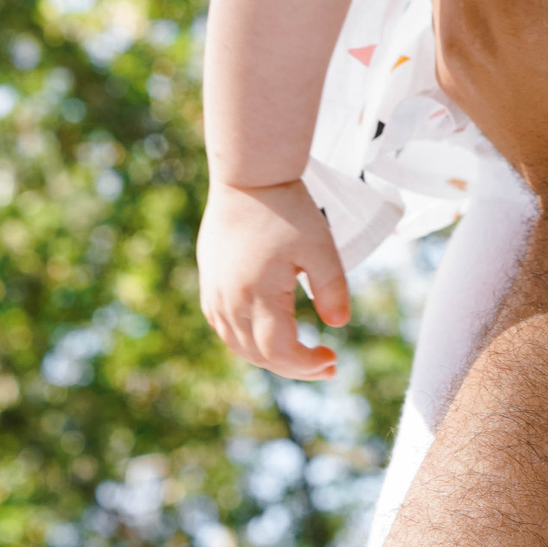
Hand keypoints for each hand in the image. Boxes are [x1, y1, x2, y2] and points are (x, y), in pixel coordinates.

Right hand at [196, 177, 349, 379]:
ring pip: (239, 346)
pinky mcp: (209, 283)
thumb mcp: (321, 247)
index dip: (306, 365)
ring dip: (270, 358)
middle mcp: (229, 301)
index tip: (332, 358)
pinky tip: (269, 336)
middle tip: (326, 364)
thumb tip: (338, 325)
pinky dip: (247, 341)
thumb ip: (332, 288)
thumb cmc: (287, 209)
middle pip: (259, 355)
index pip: (280, 352)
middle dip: (294, 368)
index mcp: (257, 294)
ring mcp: (214, 293)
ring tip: (301, 356)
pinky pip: (224, 328)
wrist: (248, 178)